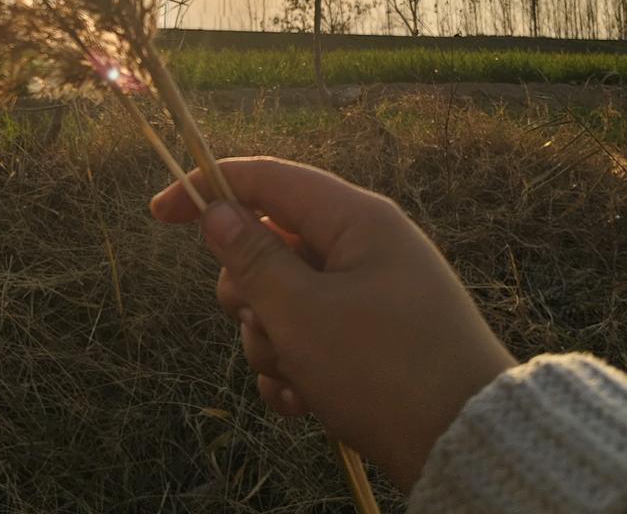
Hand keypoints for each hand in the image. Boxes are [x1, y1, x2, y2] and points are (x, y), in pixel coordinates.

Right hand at [150, 157, 515, 491]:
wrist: (468, 447)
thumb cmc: (384, 370)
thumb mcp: (302, 313)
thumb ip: (251, 258)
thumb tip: (217, 212)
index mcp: (355, 219)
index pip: (267, 179)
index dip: (208, 188)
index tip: (158, 213)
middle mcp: (362, 246)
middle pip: (270, 244)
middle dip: (249, 293)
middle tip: (261, 325)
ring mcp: (369, 291)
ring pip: (284, 297)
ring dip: (272, 340)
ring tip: (297, 379)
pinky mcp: (372, 335)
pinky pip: (309, 334)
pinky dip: (295, 366)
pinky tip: (303, 405)